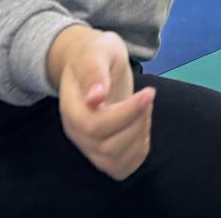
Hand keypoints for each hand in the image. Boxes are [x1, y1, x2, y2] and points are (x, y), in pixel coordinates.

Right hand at [50, 26, 154, 180]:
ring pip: (114, 161)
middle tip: (147, 96)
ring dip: (139, 137)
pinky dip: (138, 155)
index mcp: (71, 107)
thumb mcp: (96, 50)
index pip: (94, 125)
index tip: (148, 92)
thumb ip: (93, 71)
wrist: (90, 63)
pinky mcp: (102, 152)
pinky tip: (143, 129)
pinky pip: (120, 169)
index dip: (126, 114)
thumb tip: (95, 97)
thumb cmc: (95, 54)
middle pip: (107, 147)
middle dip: (137, 122)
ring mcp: (88, 145)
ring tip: (145, 110)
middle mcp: (76, 132)